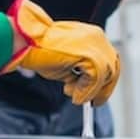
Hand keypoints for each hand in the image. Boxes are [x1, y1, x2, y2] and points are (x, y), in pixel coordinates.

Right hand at [0, 0, 120, 105]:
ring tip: (74, 96)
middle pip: (112, 69)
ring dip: (90, 91)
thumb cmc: (40, 51)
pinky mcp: (90, 56)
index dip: (104, 80)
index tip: (98, 93)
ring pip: (104, 76)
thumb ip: (81, 71)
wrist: (27, 43)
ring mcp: (95, 46)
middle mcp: (97, 38)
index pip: (108, 60)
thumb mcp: (66, 62)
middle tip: (93, 103)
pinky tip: (73, 94)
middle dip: (102, 89)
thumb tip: (87, 88)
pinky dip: (86, 92)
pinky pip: (95, 81)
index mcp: (92, 35)